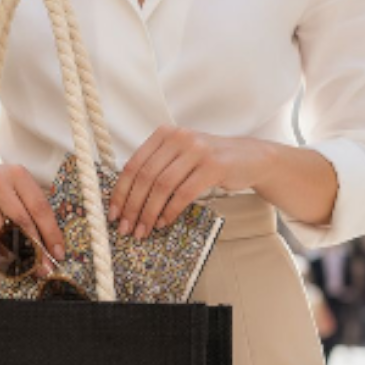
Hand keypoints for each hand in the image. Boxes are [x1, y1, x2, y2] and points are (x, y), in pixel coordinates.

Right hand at [0, 161, 64, 268]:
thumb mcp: (17, 187)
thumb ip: (33, 208)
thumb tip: (52, 246)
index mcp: (16, 174)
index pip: (39, 207)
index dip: (51, 233)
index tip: (58, 253)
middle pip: (22, 222)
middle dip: (36, 249)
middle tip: (44, 268)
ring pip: (2, 234)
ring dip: (17, 255)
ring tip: (27, 267)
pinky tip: (7, 257)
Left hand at [110, 126, 271, 238]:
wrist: (251, 157)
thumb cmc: (209, 161)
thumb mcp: (179, 156)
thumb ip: (156, 168)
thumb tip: (125, 199)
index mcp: (164, 134)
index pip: (133, 165)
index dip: (120, 192)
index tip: (113, 214)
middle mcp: (179, 137)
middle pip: (145, 177)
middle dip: (132, 207)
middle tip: (126, 228)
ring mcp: (197, 150)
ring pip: (162, 186)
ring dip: (148, 212)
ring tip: (143, 230)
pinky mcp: (214, 166)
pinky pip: (183, 193)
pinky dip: (170, 211)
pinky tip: (164, 222)